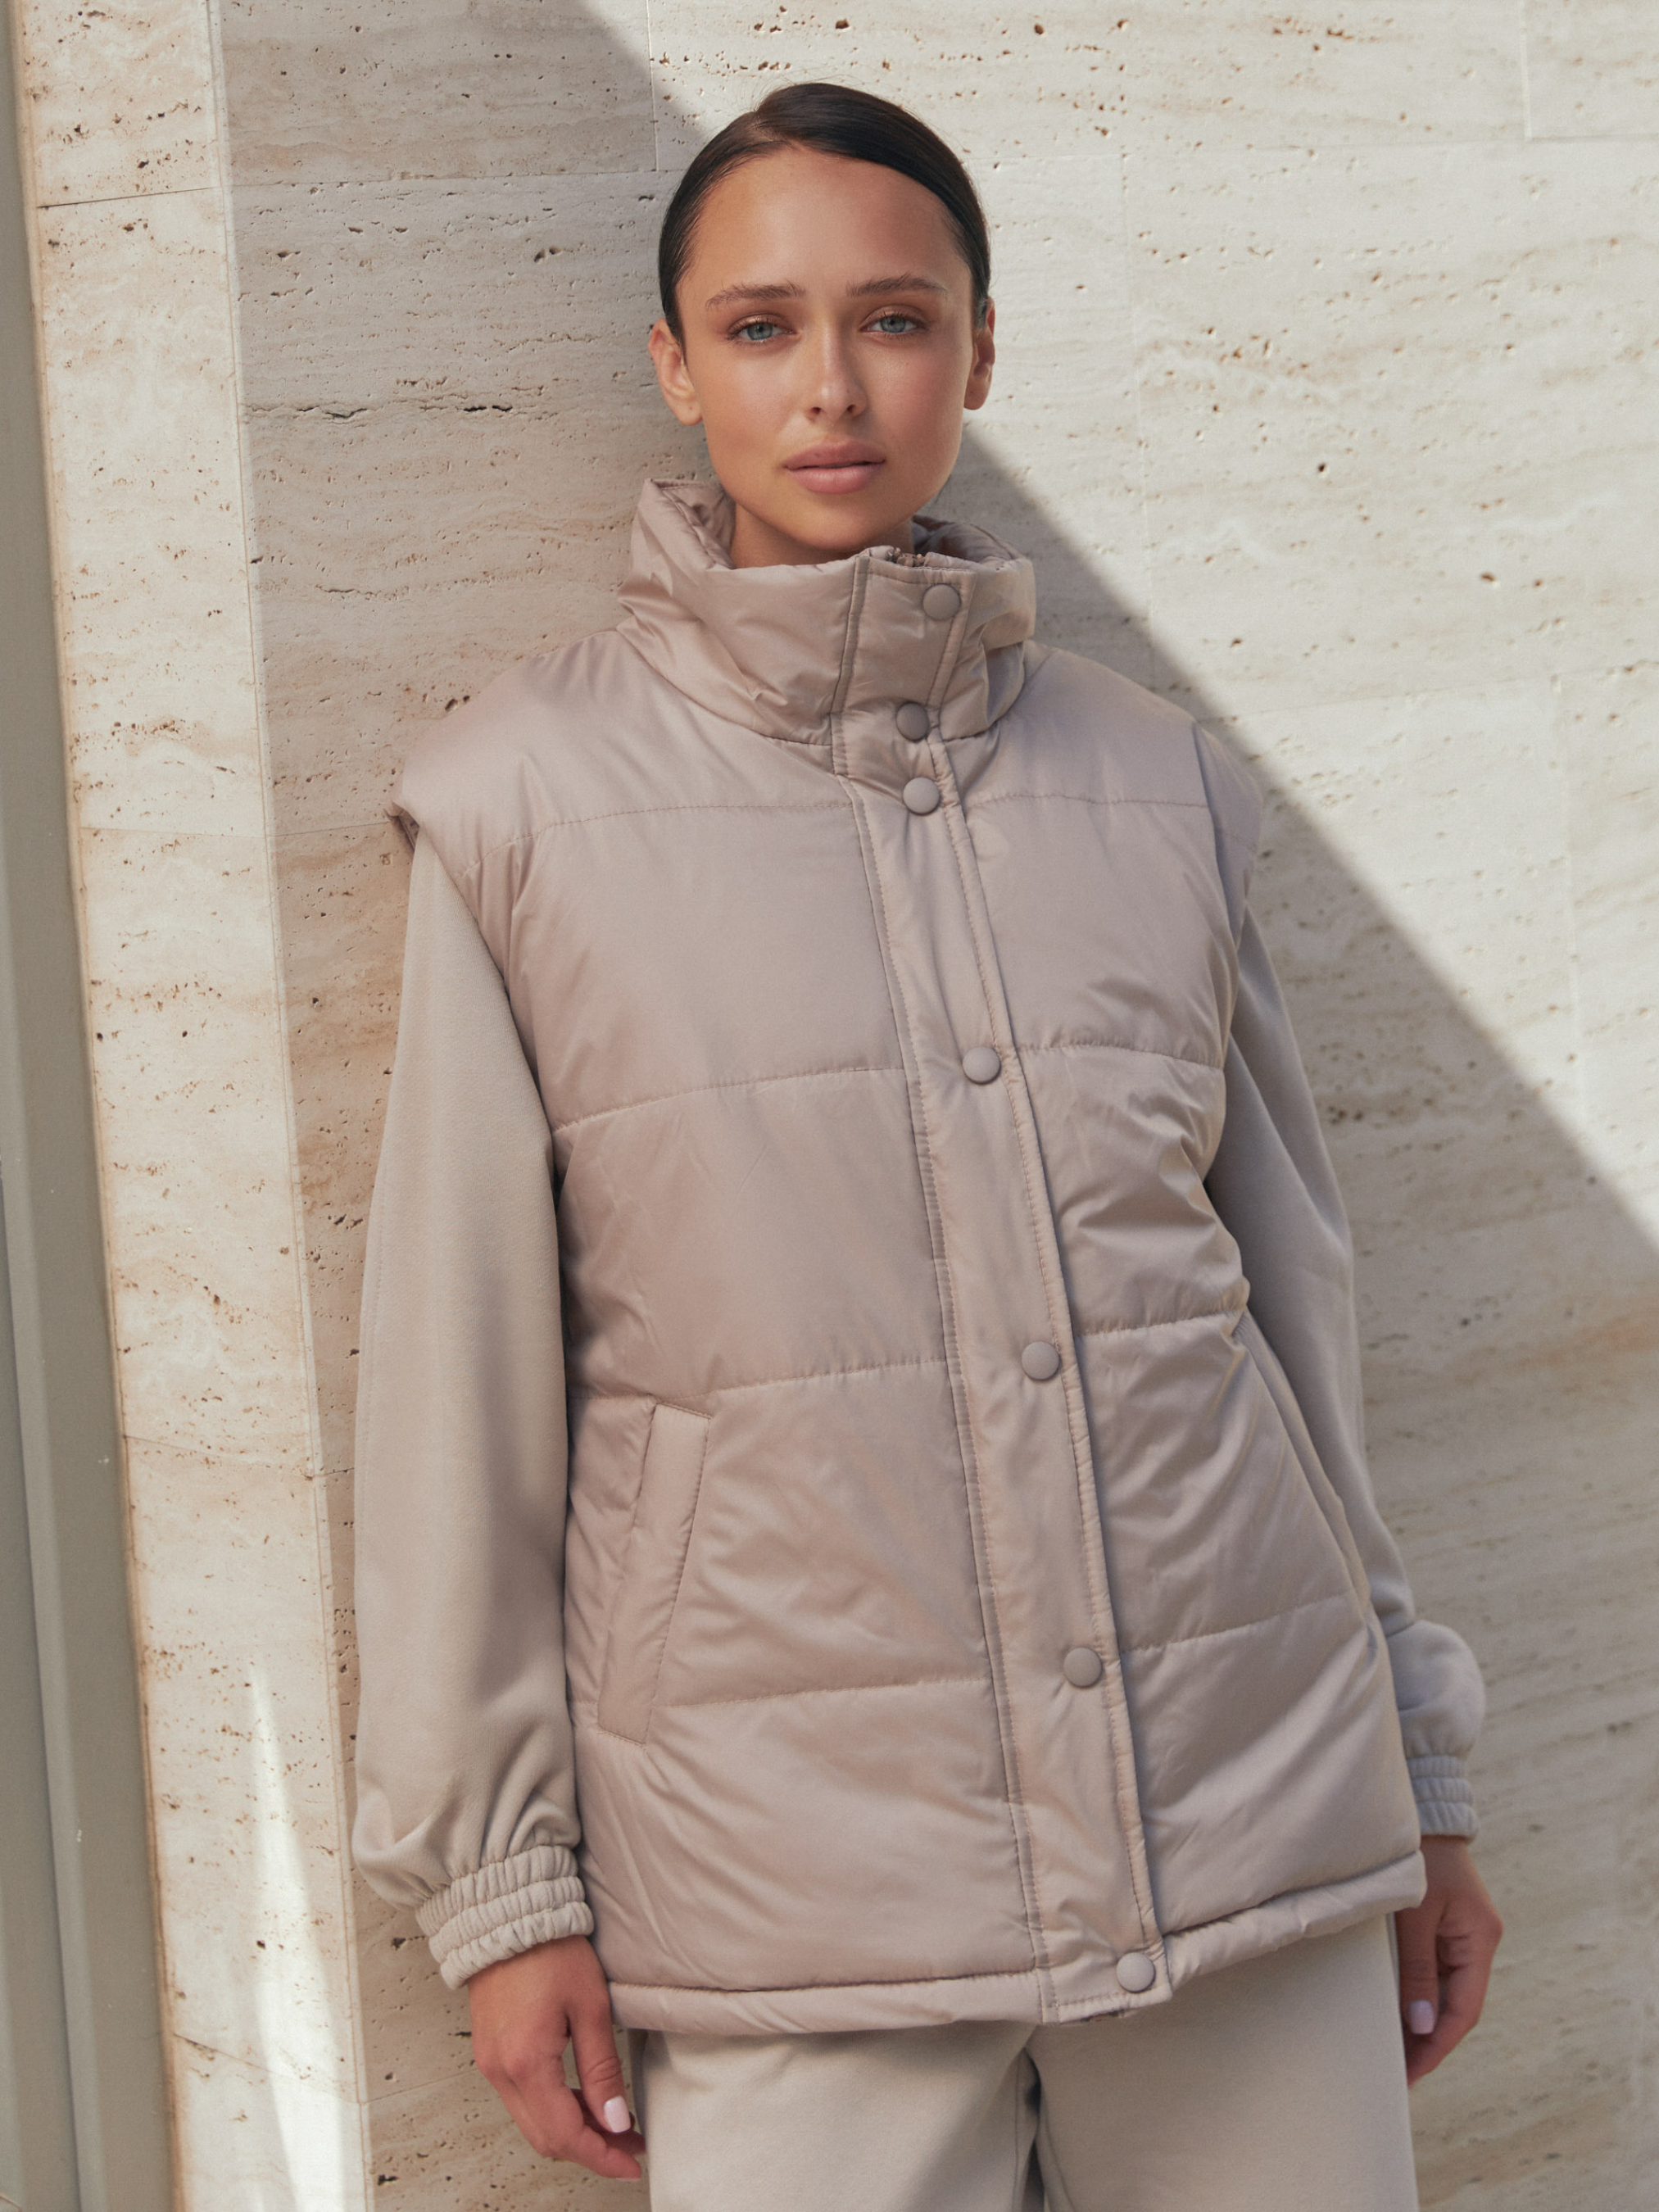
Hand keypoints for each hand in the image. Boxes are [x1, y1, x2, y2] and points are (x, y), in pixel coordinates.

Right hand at [468, 1933, 643, 2178]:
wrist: (507, 1914)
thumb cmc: (550, 1949)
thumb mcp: (591, 2007)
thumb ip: (602, 2069)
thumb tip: (616, 2121)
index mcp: (526, 2062)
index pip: (565, 2134)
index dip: (601, 2156)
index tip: (631, 2163)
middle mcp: (500, 2072)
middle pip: (546, 2138)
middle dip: (591, 2148)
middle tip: (630, 2145)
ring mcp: (490, 2064)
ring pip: (532, 2122)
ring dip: (572, 2131)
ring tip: (614, 2124)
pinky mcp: (490, 2053)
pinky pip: (521, 2100)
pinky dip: (553, 2110)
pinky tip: (582, 2100)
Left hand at [1395, 1835, 1502, 2084]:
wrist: (1422, 1810)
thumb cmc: (1419, 1857)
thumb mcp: (1415, 1915)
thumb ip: (1419, 1969)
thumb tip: (1423, 2025)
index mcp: (1480, 1940)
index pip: (1464, 2010)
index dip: (1438, 2044)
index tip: (1413, 2071)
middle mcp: (1477, 1942)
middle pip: (1456, 2005)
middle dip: (1429, 2039)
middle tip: (1400, 2070)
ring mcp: (1461, 1934)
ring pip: (1444, 1990)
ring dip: (1421, 2018)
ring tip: (1393, 2048)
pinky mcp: (1444, 1925)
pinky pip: (1433, 1969)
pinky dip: (1417, 1992)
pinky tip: (1396, 2009)